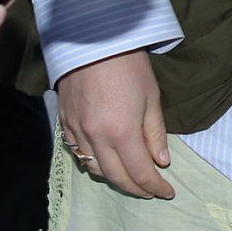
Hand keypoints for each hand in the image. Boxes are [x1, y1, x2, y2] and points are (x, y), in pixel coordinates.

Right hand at [55, 49, 174, 198]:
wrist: (92, 38)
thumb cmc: (128, 63)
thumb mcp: (151, 97)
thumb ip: (155, 133)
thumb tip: (161, 161)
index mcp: (121, 133)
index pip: (140, 173)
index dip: (155, 187)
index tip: (167, 192)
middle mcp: (96, 138)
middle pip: (116, 177)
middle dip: (136, 188)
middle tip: (150, 190)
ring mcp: (76, 130)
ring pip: (94, 168)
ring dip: (114, 177)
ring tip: (129, 177)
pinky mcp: (64, 121)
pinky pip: (77, 152)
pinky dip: (92, 162)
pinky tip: (103, 160)